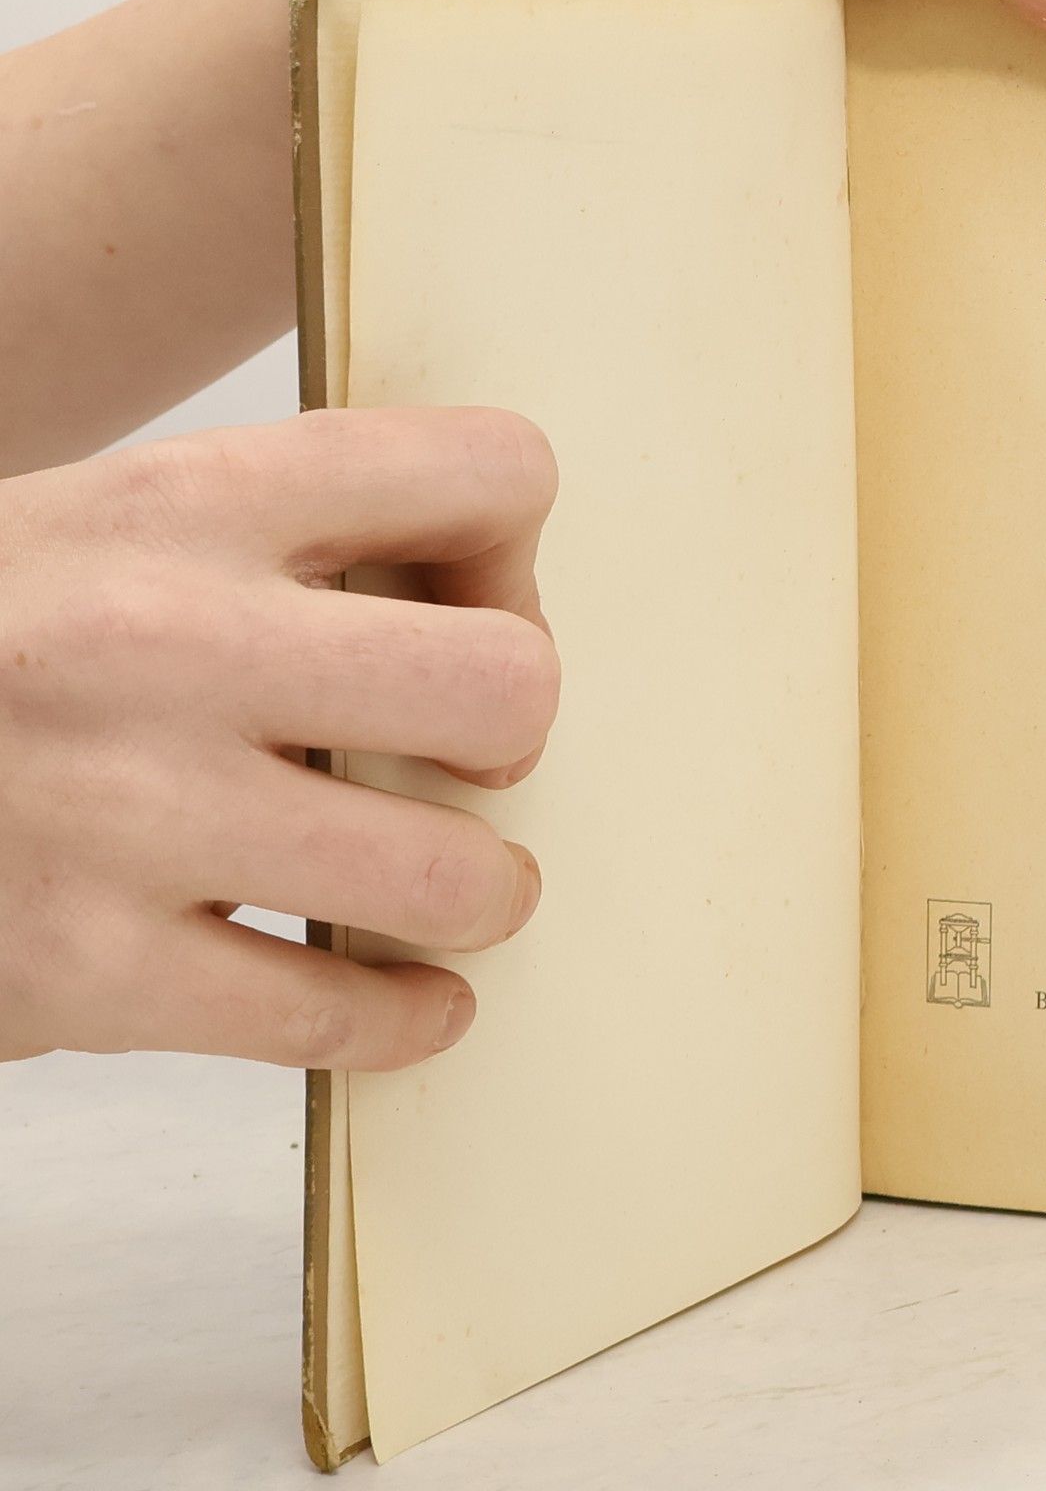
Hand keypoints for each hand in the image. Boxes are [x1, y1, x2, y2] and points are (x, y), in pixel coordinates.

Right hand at [0, 408, 560, 1068]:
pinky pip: (336, 1016)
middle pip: (506, 683)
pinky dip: (403, 1018)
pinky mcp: (86, 970)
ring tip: (445, 886)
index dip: (510, 545)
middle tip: (470, 759)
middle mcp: (158, 641)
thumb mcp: (117, 527)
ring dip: (478, 894)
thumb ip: (292, 544)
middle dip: (513, 732)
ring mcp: (121, 813)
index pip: (481, 472)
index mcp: (183, 500)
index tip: (468, 604)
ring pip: (450, 877)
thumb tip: (492, 601)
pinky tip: (405, 993)